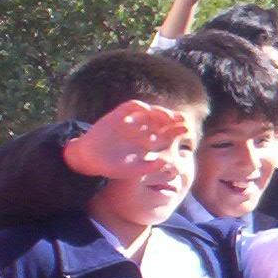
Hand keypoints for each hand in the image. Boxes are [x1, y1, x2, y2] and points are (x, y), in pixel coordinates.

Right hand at [62, 101, 194, 179]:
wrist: (89, 159)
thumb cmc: (113, 167)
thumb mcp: (132, 171)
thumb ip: (148, 168)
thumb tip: (165, 164)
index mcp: (149, 141)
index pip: (167, 133)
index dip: (177, 130)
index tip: (187, 130)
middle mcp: (143, 129)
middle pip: (162, 120)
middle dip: (173, 118)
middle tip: (182, 119)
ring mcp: (131, 122)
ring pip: (149, 112)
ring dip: (159, 111)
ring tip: (167, 116)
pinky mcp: (118, 116)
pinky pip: (131, 107)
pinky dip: (138, 106)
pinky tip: (145, 109)